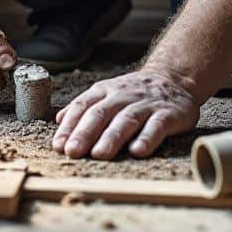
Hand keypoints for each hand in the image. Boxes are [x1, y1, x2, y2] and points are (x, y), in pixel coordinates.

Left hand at [52, 68, 198, 159]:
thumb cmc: (134, 93)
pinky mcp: (168, 114)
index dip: (69, 126)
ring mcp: (146, 105)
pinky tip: (137, 151)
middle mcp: (123, 96)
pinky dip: (147, 139)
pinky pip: (156, 126)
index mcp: (105, 91)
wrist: (174, 78)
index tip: (58, 146)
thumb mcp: (107, 92)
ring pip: (126, 120)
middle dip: (85, 133)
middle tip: (72, 152)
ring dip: (111, 137)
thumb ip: (84, 106)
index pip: (83, 107)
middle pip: (101, 113)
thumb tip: (58, 120)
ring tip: (99, 154)